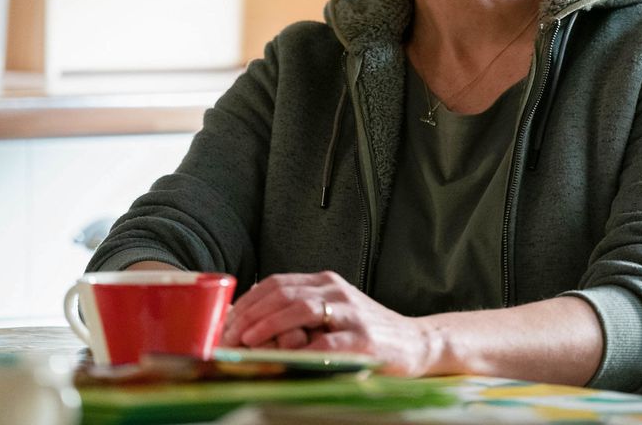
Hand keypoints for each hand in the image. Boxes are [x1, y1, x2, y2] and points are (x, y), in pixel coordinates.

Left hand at [219, 271, 436, 375]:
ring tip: (248, 340)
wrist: (415, 343)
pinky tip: (284, 359)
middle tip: (229, 334)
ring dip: (269, 325)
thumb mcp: (332, 313)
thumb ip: (301, 313)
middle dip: (251, 314)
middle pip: (283, 293)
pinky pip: (326, 343)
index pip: (277, 283)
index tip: (226, 321)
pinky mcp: (363, 340)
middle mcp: (337, 291)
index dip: (247, 301)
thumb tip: (250, 324)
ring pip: (301, 308)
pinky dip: (301, 351)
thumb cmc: (366, 332)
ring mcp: (351, 313)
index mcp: (325, 282)